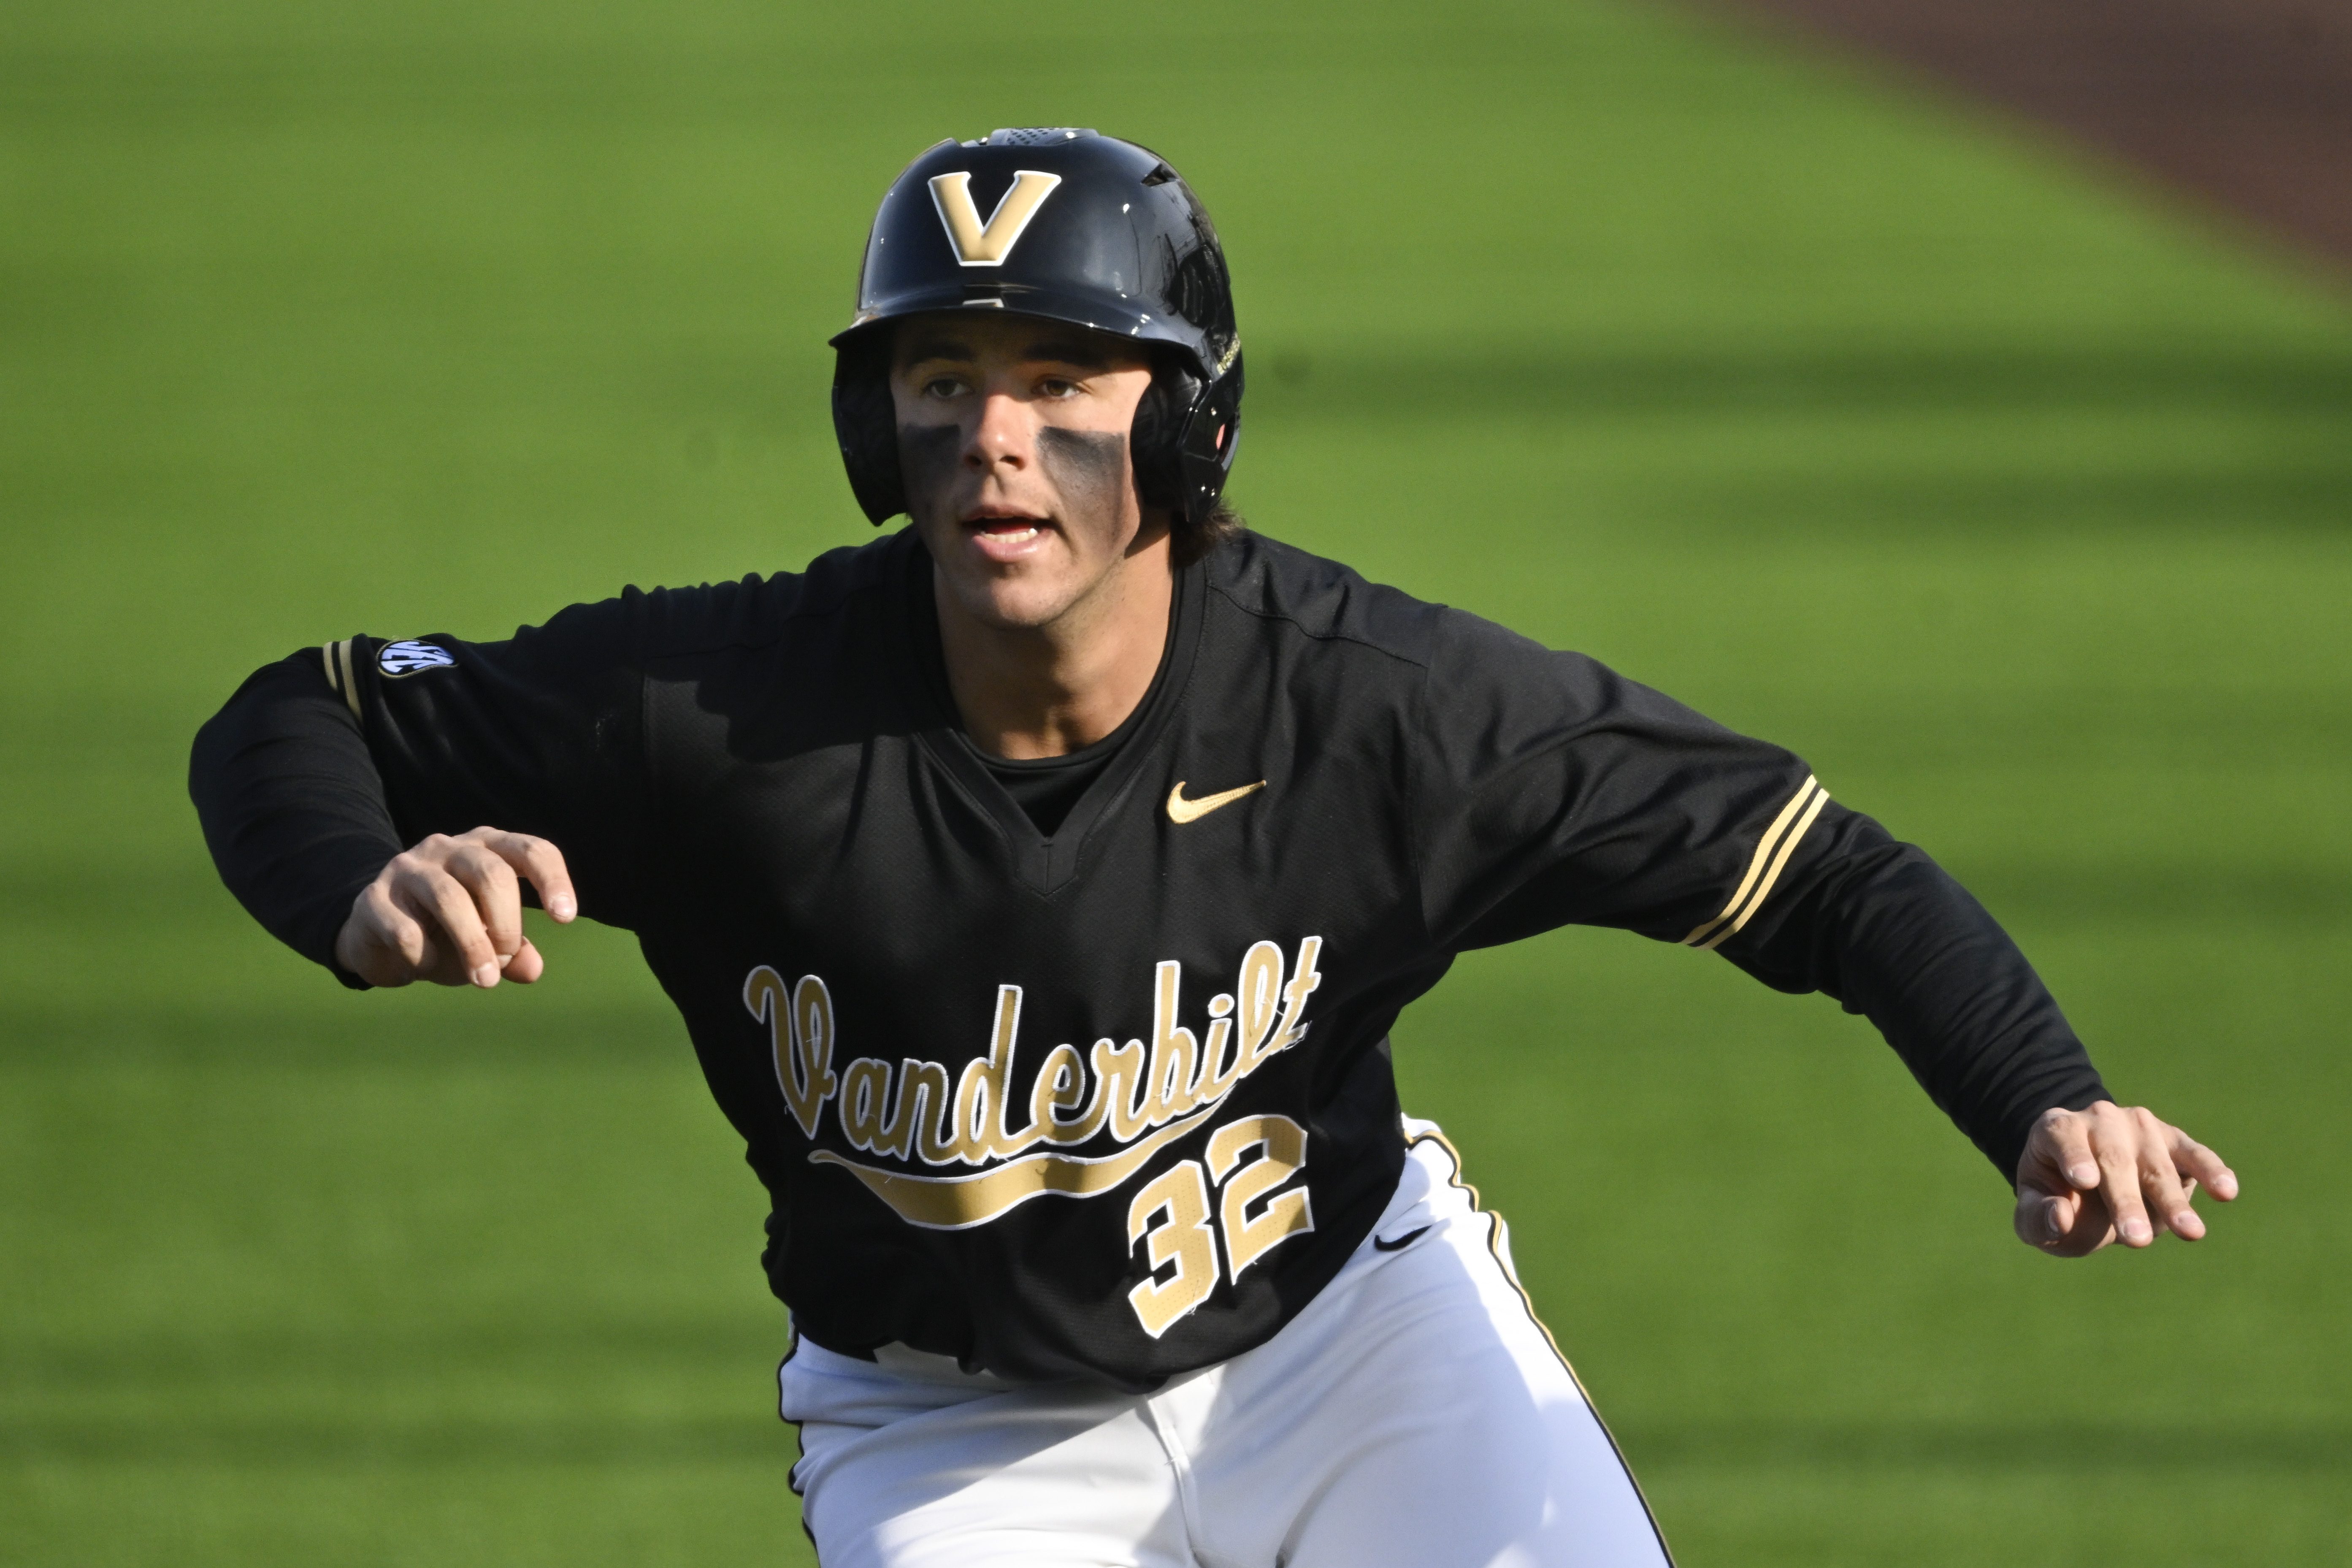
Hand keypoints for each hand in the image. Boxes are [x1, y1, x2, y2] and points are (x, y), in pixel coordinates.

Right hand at [334, 827, 576, 988]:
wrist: (377, 939)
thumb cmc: (445, 934)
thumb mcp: (486, 942)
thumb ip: (514, 953)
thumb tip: (532, 969)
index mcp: (486, 848)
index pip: (530, 850)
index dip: (553, 879)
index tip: (565, 918)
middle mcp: (448, 848)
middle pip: (491, 873)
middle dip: (507, 923)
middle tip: (507, 957)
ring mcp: (407, 868)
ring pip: (449, 898)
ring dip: (473, 945)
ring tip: (484, 981)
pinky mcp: (372, 898)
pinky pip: (406, 931)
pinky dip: (423, 958)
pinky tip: (421, 967)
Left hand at [2013, 1101, 2237, 1255]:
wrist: (2088, 1186)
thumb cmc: (2057, 1200)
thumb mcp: (2032, 1215)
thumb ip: (2037, 1218)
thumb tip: (2059, 1217)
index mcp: (2056, 1129)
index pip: (2063, 1136)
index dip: (2074, 1156)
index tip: (2085, 1180)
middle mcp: (2099, 1119)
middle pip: (2113, 1158)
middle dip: (2126, 1201)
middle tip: (2135, 1240)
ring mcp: (2140, 1127)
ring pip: (2156, 1164)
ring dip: (2173, 1201)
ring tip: (2190, 1233)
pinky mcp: (2174, 1141)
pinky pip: (2194, 1155)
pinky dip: (2212, 1171)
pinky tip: (2226, 1190)